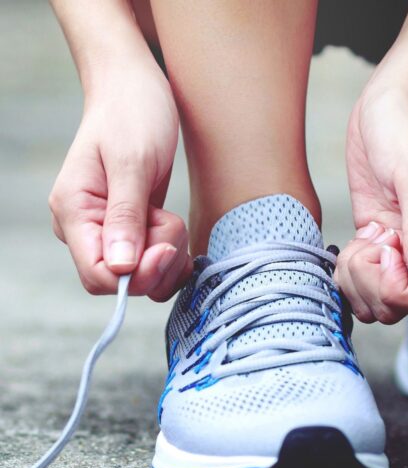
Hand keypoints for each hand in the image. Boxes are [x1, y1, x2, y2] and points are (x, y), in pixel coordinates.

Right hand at [48, 62, 190, 300]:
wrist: (135, 89)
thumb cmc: (132, 114)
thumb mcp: (132, 162)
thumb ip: (125, 216)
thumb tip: (121, 267)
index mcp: (73, 212)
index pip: (97, 276)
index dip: (136, 276)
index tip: (166, 247)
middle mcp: (86, 228)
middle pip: (123, 282)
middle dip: (157, 263)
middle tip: (172, 223)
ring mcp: (108, 231)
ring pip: (143, 277)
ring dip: (169, 257)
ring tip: (172, 217)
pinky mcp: (132, 230)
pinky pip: (152, 264)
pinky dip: (172, 255)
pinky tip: (177, 229)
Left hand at [336, 84, 407, 323]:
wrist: (390, 101)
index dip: (401, 290)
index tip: (387, 251)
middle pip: (402, 307)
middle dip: (375, 285)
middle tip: (370, 243)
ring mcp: (401, 249)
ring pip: (379, 299)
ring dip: (359, 279)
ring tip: (361, 240)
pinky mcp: (378, 241)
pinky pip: (362, 279)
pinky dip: (350, 270)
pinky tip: (354, 241)